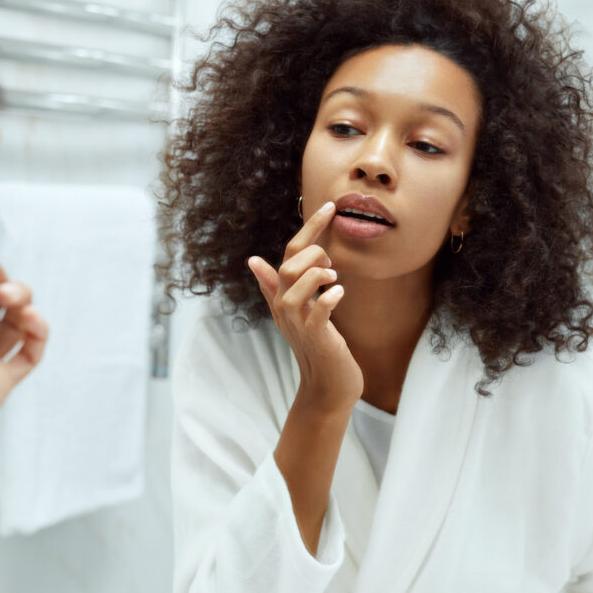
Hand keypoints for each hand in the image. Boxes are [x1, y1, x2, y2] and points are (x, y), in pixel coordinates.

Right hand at [248, 201, 362, 414]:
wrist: (327, 386)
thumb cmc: (316, 346)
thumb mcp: (294, 313)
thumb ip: (273, 286)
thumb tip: (252, 260)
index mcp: (281, 296)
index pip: (288, 254)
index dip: (309, 228)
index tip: (329, 206)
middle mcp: (285, 308)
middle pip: (288, 266)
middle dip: (313, 253)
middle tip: (332, 263)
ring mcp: (299, 324)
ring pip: (295, 286)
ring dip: (318, 274)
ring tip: (334, 277)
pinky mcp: (316, 338)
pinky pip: (317, 313)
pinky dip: (328, 298)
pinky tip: (339, 291)